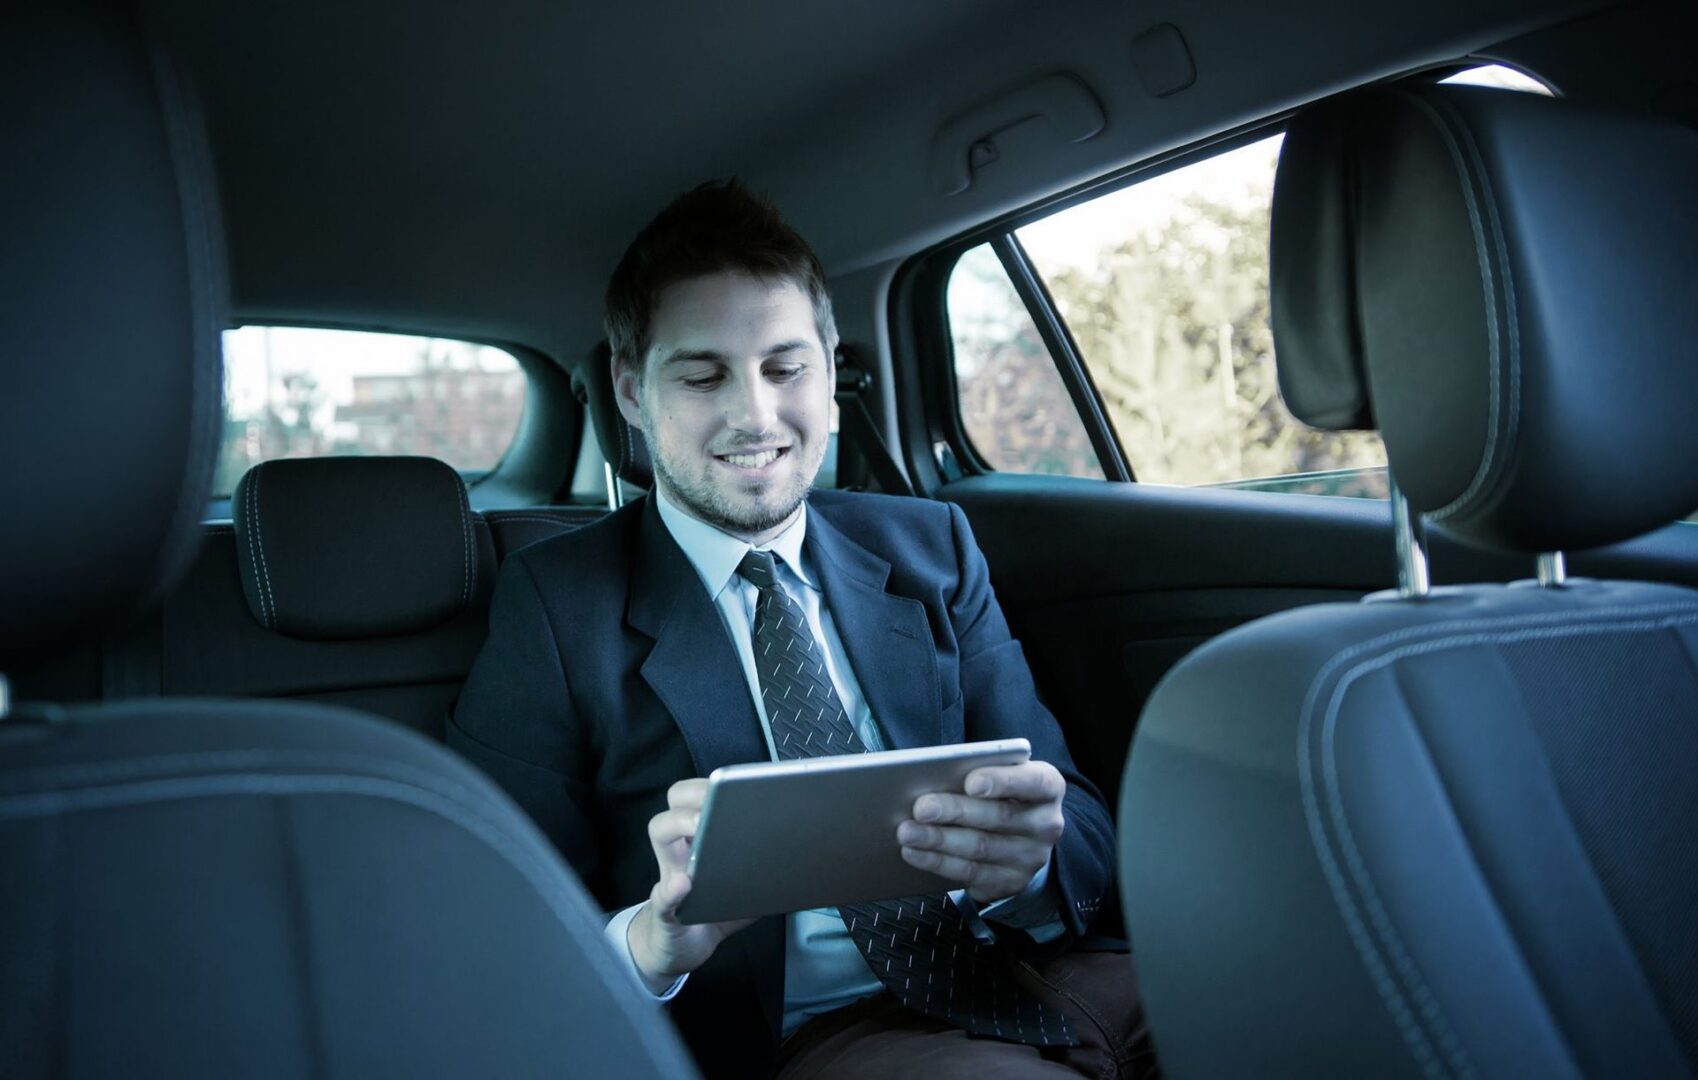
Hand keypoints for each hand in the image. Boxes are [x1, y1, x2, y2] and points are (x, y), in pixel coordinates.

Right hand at [627, 779, 754, 992]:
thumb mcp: (747, 890)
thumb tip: (800, 859)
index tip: (738, 783)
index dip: (719, 783)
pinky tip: (683, 884)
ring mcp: (670, 873)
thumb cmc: (716, 910)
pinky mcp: (663, 909)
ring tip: (698, 825)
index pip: (708, 793)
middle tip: (715, 800)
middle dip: (696, 792)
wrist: (685, 947)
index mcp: (705, 836)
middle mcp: (683, 846)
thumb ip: (767, 873)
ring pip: (660, 829)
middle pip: (678, 798)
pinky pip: (662, 894)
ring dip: (679, 823)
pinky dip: (672, 889)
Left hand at [897, 760, 1065, 903]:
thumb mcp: (1002, 776)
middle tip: (920, 808)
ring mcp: (1031, 857)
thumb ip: (978, 772)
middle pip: (998, 817)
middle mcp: (1045, 823)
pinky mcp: (1011, 882)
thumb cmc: (1003, 794)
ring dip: (938, 840)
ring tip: (907, 831)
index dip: (1002, 781)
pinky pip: (970, 873)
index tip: (971, 782)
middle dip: (955, 812)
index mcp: (1047, 787)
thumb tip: (932, 774)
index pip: (1032, 782)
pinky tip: (914, 852)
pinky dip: (938, 862)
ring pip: (980, 848)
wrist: (1024, 838)